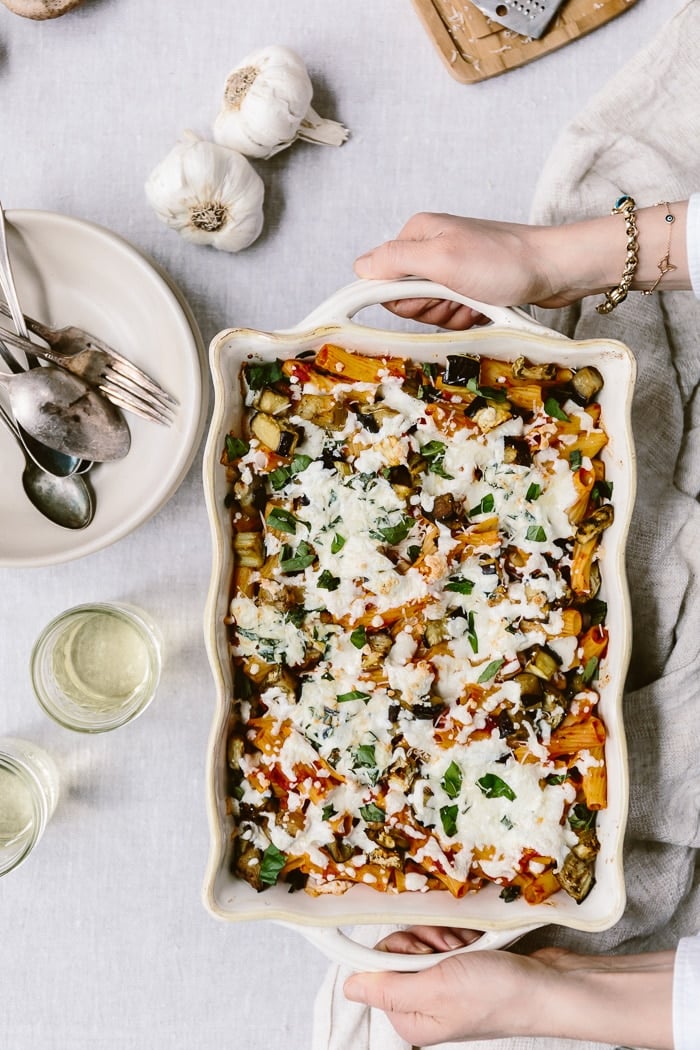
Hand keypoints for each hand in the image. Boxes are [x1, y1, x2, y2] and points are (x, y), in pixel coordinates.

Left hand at [343, 925, 675, 1048]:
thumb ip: (388, 988)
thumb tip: (348, 988)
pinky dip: (461, 932)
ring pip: (425, 937)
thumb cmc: (497, 994)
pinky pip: (448, 935)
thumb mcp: (435, 989)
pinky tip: (477, 941)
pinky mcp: (466, 965)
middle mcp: (425, 1002)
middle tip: (451, 949)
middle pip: (401, 949)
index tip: (424, 949)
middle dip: (425, 939)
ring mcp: (446, 982)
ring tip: (468, 946)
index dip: (398, 949)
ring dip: (446, 933)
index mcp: (410, 1018)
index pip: (378, 968)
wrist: (550, 986)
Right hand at [353, 212, 573, 329]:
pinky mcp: (469, 287)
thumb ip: (396, 261)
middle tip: (459, 297)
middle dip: (433, 309)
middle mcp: (431, 249)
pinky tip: (486, 307)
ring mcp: (451, 269)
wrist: (556, 270)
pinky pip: (453, 315)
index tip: (431, 296)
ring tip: (477, 301)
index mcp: (418, 234)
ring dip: (453, 315)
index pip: (382, 280)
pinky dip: (468, 318)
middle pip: (407, 300)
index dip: (403, 299)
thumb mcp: (443, 259)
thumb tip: (358, 267)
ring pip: (430, 312)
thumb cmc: (504, 261)